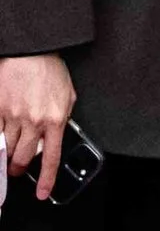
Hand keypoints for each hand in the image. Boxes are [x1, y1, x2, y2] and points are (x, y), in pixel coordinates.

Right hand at [0, 54, 75, 201]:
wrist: (30, 53)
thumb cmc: (50, 72)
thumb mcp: (67, 96)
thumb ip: (61, 118)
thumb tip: (53, 137)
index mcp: (55, 118)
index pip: (51, 156)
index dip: (46, 178)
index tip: (42, 192)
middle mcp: (34, 121)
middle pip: (23, 158)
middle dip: (19, 168)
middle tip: (18, 169)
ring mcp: (13, 116)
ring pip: (6, 149)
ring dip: (7, 156)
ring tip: (9, 155)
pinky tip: (1, 138)